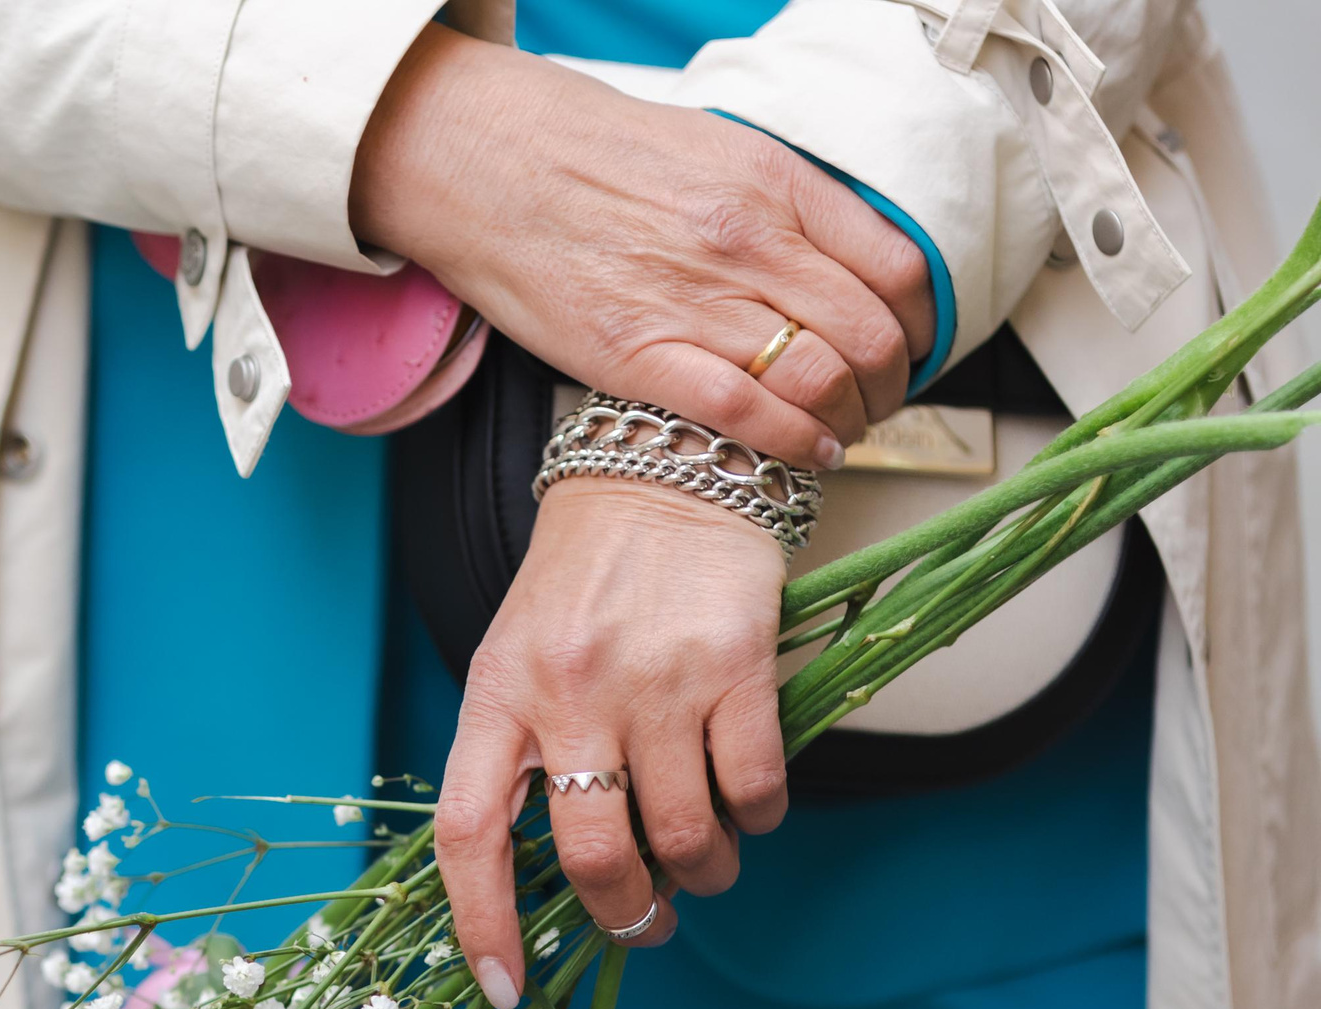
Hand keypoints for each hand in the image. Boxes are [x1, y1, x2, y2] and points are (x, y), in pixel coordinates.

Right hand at [353, 26, 933, 466]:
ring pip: (821, 380)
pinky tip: (806, 453)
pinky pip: (748, 414)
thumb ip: (785, 204)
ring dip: (848, 422)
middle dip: (890, 388)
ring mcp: (693, 301)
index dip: (921, 328)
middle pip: (871, 336)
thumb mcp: (716, 151)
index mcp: (774, 185)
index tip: (909, 351)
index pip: (897, 270)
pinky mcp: (638, 355)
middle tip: (879, 405)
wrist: (491, 165)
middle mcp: (747, 243)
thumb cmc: (593, 159)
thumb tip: (842, 260)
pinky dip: (794, 443)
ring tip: (840, 433)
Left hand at [433, 480, 789, 1008]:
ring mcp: (655, 679)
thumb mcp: (517, 660)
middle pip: (593, 854)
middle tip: (647, 923)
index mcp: (497, 696)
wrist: (662, 467)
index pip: (468, 833)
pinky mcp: (737, 664)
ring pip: (684, 834)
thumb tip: (559, 879)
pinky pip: (756, 785)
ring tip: (705, 863)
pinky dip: (758, 819)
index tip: (504, 988)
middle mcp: (569, 692)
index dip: (481, 922)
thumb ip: (522, 757)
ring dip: (702, 874)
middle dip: (626, 916)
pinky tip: (748, 806)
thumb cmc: (582, 584)